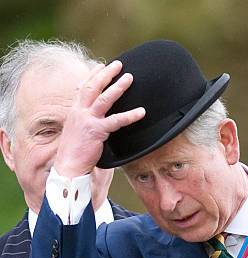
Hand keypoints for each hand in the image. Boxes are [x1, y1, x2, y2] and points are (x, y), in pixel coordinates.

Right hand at [55, 61, 144, 177]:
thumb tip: (95, 119)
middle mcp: (79, 112)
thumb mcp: (77, 131)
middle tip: (119, 63)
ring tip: (130, 78)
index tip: (102, 65)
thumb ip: (85, 121)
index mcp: (74, 111)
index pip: (84, 88)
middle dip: (106, 74)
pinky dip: (130, 116)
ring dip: (117, 87)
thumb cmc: (74, 152)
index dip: (93, 75)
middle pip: (93, 87)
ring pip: (104, 99)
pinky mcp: (96, 131)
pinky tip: (141, 112)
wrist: (68, 166)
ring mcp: (87, 120)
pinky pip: (116, 121)